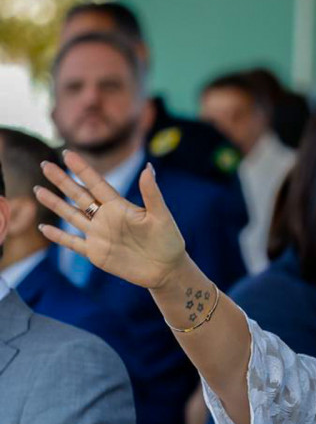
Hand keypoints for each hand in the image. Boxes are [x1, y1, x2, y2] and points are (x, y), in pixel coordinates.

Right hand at [35, 151, 187, 289]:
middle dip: (61, 181)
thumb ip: (151, 193)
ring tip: (38, 190)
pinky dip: (58, 236)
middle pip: (78, 195)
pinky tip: (43, 227)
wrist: (167, 269)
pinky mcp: (96, 253)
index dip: (82, 169)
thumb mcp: (161, 216)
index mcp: (119, 206)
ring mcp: (99, 235)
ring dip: (55, 204)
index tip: (67, 154)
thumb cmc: (169, 241)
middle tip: (44, 165)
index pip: (96, 184)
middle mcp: (106, 218)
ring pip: (71, 216)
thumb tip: (148, 167)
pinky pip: (73, 243)